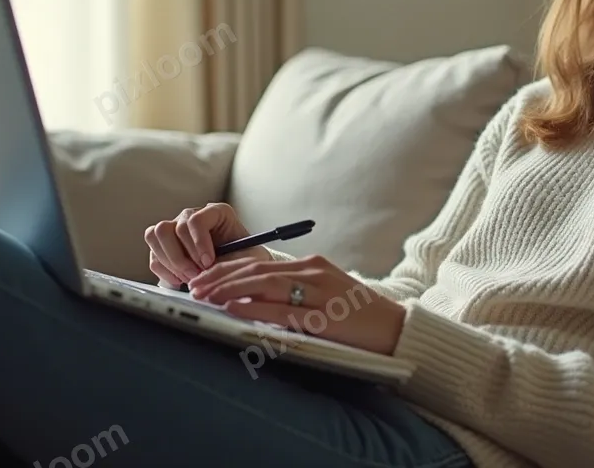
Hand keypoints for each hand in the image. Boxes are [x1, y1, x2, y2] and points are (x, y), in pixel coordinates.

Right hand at [144, 203, 269, 287]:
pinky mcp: (164, 246)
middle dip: (182, 257)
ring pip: (155, 236)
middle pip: (169, 228)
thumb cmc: (243, 261)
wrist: (238, 271)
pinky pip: (153, 256)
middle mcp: (192, 216)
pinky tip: (181, 280)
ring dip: (170, 262)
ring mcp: (175, 229)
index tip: (208, 262)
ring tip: (189, 277)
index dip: (199, 243)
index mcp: (216, 212)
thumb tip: (208, 270)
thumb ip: (229, 260)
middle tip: (196, 274)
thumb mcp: (245, 258)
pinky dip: (165, 271)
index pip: (196, 220)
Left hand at [188, 254, 406, 354]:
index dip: (228, 269)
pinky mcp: (325, 319)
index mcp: (313, 266)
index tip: (203, 276)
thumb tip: (252, 300)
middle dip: (221, 278)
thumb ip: (296, 293)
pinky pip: (282, 312)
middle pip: (258, 271)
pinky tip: (234, 310)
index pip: (261, 263)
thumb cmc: (360, 317)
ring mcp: (321, 295)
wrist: (399, 329)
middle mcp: (315, 273)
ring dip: (230, 290)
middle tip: (194, 287)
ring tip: (204, 297)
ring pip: (265, 286)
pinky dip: (255, 308)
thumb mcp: (327, 294)